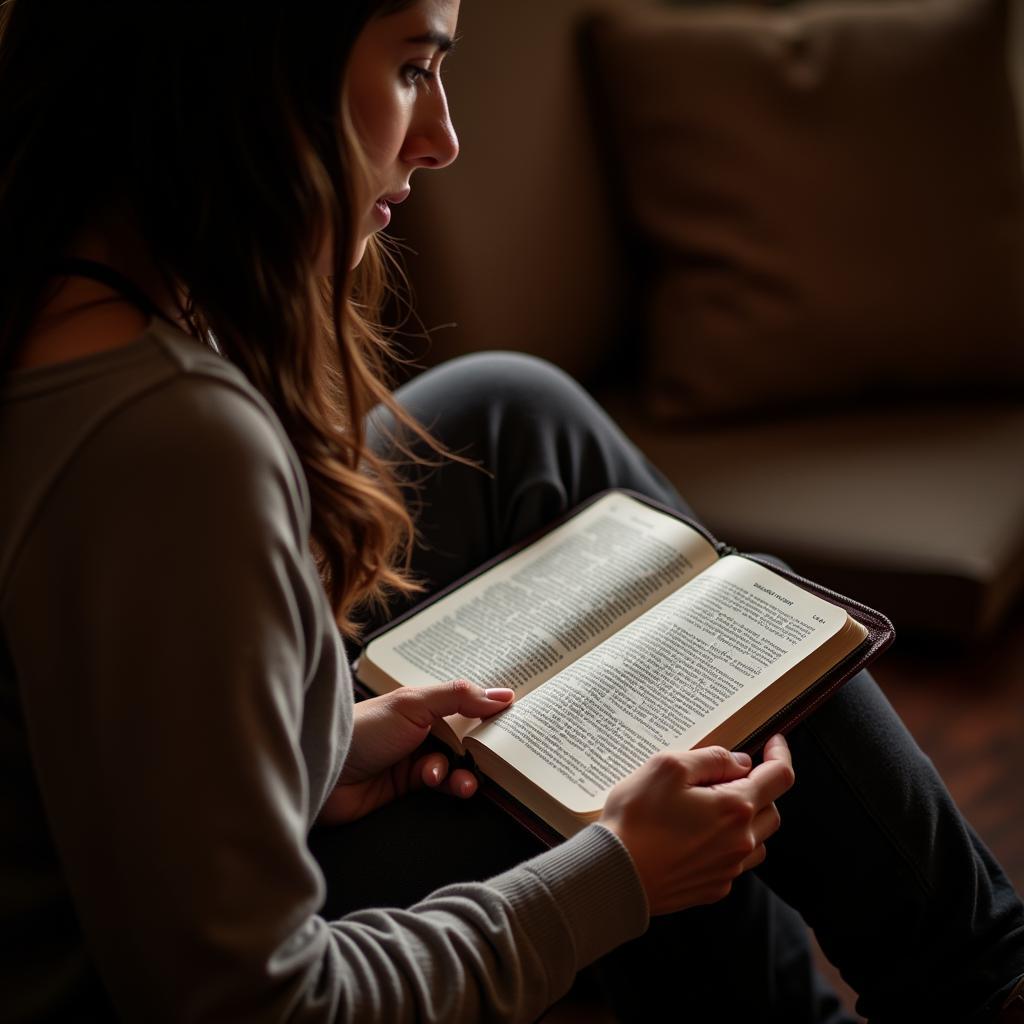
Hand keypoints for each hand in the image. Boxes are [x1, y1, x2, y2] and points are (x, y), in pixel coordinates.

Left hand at [318, 681, 514, 824]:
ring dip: (465, 773)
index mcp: (423, 704)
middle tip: (499, 757)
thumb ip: (459, 698)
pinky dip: (449, 786)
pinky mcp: (406, 788)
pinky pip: (441, 787)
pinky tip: (443, 783)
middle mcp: (420, 729)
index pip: (466, 704)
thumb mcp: (415, 704)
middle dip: (482, 749)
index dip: (489, 712)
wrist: (322, 769)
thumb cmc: (364, 728)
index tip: (517, 720)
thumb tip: (503, 695)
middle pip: (465, 738)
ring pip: (456, 766)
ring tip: (464, 780)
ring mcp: (414, 759)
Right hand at [599, 734, 794, 914]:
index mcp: (735, 807)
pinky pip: (734, 862)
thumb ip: (711, 759)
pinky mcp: (712, 887)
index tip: (774, 741)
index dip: (780, 753)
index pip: (779, 776)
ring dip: (747, 819)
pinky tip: (697, 836)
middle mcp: (740, 841)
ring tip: (713, 807)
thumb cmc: (637, 819)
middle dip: (759, 787)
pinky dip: (727, 844)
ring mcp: (728, 869)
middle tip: (727, 775)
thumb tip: (740, 762)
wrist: (615, 874)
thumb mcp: (668, 767)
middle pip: (772, 808)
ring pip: (757, 838)